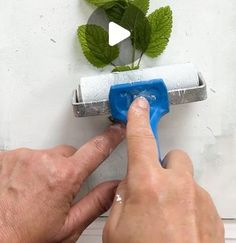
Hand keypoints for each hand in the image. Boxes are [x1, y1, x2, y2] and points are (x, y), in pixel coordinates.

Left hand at [0, 123, 124, 242]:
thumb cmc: (24, 237)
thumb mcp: (68, 228)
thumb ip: (96, 203)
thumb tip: (115, 188)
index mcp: (64, 177)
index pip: (96, 149)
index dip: (111, 137)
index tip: (117, 129)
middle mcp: (44, 160)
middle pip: (67, 154)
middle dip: (68, 168)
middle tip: (58, 192)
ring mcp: (23, 156)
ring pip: (44, 155)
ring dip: (44, 168)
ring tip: (34, 193)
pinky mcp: (6, 156)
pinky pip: (24, 156)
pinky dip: (25, 168)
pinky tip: (20, 187)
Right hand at [103, 98, 223, 242]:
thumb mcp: (116, 231)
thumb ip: (121, 200)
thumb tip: (129, 188)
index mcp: (148, 184)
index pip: (141, 138)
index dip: (138, 118)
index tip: (140, 105)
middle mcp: (178, 185)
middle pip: (172, 157)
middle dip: (161, 167)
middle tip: (152, 189)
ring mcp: (199, 199)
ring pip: (186, 180)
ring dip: (176, 191)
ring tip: (165, 221)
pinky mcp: (213, 215)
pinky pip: (199, 199)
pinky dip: (189, 208)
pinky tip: (179, 231)